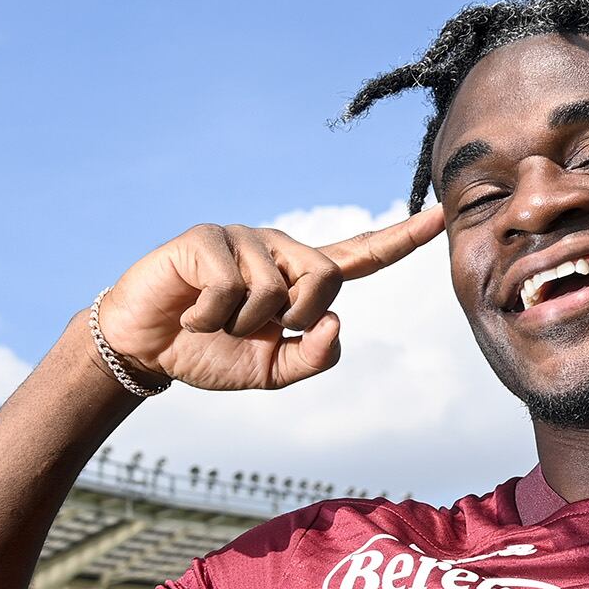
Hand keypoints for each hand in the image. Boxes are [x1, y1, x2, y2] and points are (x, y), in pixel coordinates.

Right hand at [90, 207, 444, 390]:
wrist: (147, 351)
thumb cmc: (209, 354)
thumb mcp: (272, 371)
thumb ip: (313, 356)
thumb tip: (335, 321)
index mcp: (301, 277)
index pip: (361, 255)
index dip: (401, 239)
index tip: (441, 217)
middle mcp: (279, 249)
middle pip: (327, 276)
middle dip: (294, 317)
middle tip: (253, 329)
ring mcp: (244, 238)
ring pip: (274, 287)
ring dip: (240, 322)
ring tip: (213, 320)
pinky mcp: (207, 237)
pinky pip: (229, 284)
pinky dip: (209, 316)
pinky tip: (191, 313)